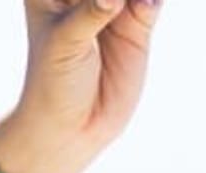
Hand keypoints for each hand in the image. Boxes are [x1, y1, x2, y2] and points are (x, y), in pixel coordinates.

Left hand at [0, 0, 162, 172]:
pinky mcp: (138, 24)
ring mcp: (113, 7)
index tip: (105, 1)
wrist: (73, 126)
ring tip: (140, 6)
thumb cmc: (53, 82)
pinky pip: (151, 0)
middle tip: (120, 4)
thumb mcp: (65, 43)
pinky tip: (151, 4)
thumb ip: (91, 12)